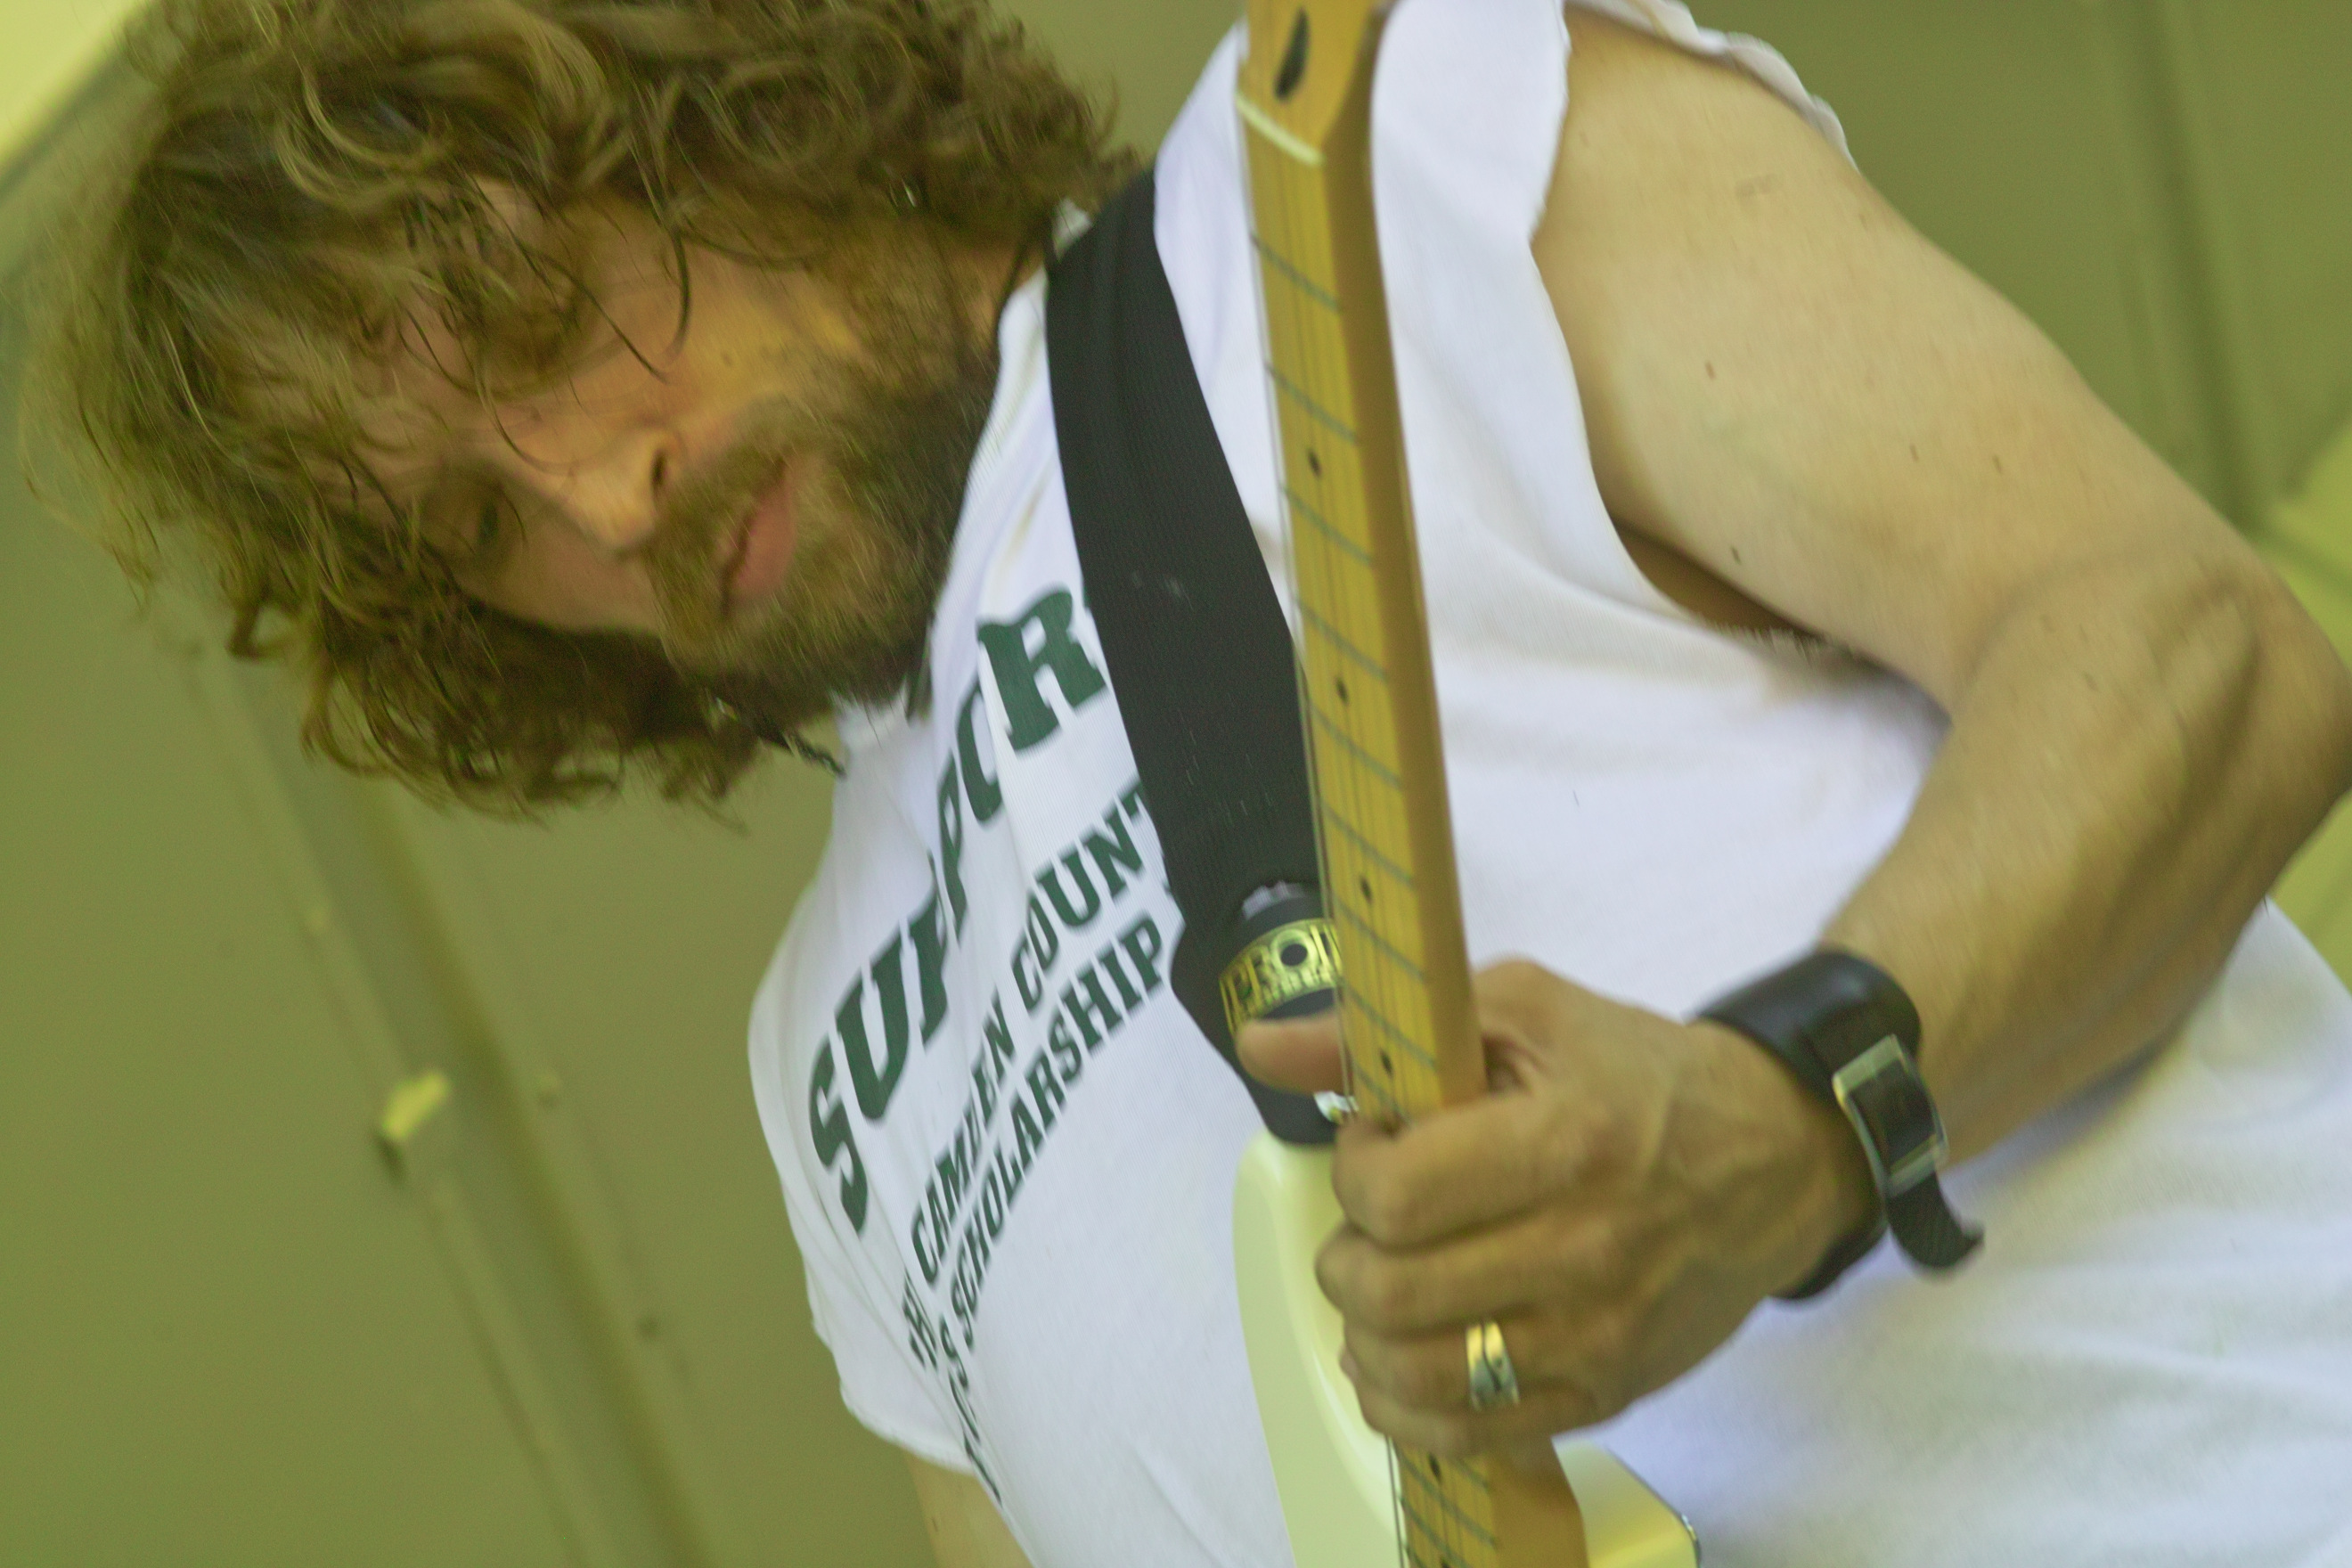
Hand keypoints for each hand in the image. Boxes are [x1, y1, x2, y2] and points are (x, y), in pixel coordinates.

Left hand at [1237, 959, 1874, 1457]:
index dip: (1356, 1167)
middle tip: (1372, 1223)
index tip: (1378, 1143)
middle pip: (1389, 1296)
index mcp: (1562, 1142)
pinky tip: (1403, 1355)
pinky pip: (1468, 1435)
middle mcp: (1582, 1251)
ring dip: (1364, 1333)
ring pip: (1416, 1378)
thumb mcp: (1523, 1012)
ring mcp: (1595, 1337)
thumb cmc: (1639, 1075)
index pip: (1394, 1197)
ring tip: (1382, 1284)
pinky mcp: (1605, 1393)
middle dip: (1346, 1255)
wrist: (1776, 1158)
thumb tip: (1261, 1046)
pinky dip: (1407, 1406)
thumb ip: (1384, 1029)